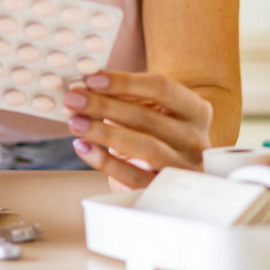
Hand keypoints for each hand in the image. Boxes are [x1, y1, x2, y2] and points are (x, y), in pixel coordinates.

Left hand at [63, 71, 212, 188]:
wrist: (173, 176)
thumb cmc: (155, 134)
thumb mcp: (150, 112)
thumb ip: (127, 97)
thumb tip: (87, 85)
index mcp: (196, 110)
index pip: (162, 87)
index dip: (124, 81)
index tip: (91, 79)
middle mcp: (196, 139)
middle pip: (148, 117)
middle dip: (104, 105)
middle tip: (73, 98)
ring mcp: (184, 167)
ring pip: (145, 146)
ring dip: (104, 132)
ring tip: (75, 122)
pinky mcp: (165, 190)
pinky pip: (132, 176)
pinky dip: (104, 161)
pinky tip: (82, 146)